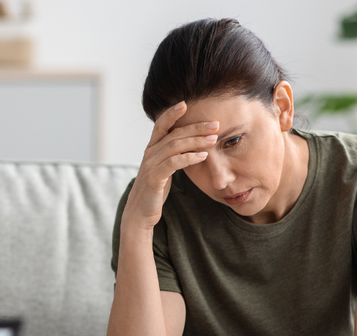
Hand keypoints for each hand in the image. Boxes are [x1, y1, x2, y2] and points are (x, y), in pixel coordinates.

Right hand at [122, 102, 217, 230]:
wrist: (140, 212)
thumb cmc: (155, 189)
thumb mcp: (163, 168)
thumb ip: (172, 154)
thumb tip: (190, 143)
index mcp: (152, 148)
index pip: (161, 125)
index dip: (172, 114)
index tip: (186, 104)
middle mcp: (149, 153)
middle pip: (174, 134)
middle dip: (196, 127)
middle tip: (215, 124)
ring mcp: (151, 165)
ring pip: (175, 146)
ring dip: (196, 141)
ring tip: (214, 139)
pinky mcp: (154, 178)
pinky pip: (173, 163)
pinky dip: (189, 158)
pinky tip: (202, 156)